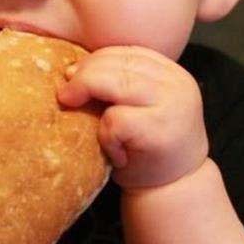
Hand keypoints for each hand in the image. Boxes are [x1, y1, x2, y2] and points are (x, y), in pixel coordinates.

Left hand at [57, 46, 207, 187]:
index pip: (124, 52)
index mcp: (170, 72)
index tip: (72, 78)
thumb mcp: (136, 106)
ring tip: (99, 130)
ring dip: (94, 103)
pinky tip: (116, 154)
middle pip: (115, 64)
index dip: (93, 61)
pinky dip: (106, 136)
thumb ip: (117, 83)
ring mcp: (172, 104)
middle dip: (83, 78)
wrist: (174, 191)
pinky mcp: (160, 129)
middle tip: (67, 98)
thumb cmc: (145, 149)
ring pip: (113, 84)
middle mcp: (177, 83)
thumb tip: (68, 70)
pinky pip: (115, 119)